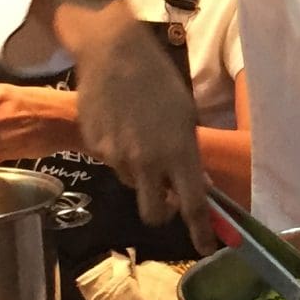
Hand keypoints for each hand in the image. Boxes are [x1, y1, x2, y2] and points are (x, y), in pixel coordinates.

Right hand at [69, 7, 213, 250]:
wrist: (114, 52)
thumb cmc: (160, 80)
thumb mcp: (186, 116)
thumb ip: (189, 155)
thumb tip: (196, 185)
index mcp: (179, 152)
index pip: (193, 205)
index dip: (201, 231)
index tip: (205, 246)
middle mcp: (148, 161)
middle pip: (153, 213)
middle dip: (161, 212)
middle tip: (164, 197)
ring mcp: (117, 156)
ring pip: (131, 183)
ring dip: (138, 173)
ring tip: (139, 137)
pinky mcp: (94, 148)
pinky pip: (110, 163)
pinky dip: (118, 153)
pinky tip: (120, 125)